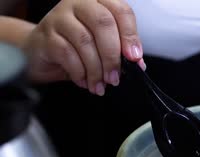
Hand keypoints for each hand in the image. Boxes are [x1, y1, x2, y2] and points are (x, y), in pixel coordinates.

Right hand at [23, 0, 144, 95]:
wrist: (41, 53)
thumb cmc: (77, 47)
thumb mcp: (103, 46)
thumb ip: (121, 50)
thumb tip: (138, 64)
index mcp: (99, 2)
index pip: (121, 11)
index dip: (130, 35)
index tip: (134, 58)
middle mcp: (79, 4)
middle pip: (103, 23)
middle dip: (112, 55)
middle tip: (115, 77)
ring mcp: (60, 17)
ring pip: (85, 41)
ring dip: (96, 69)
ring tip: (100, 85)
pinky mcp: (46, 34)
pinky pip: (66, 53)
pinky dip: (79, 72)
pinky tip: (84, 81)